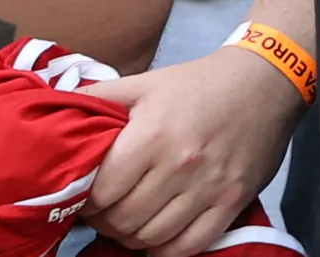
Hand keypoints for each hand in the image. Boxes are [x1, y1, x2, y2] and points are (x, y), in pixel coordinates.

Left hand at [77, 42, 305, 256]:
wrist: (266, 79)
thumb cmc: (198, 84)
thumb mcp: (146, 83)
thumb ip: (100, 98)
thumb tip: (53, 109)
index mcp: (151, 135)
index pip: (101, 193)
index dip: (85, 200)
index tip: (86, 196)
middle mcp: (180, 165)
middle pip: (123, 221)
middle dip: (104, 222)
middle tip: (104, 212)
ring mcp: (209, 187)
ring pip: (151, 238)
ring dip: (131, 237)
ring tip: (128, 222)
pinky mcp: (233, 202)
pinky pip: (189, 246)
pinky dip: (164, 250)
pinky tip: (157, 236)